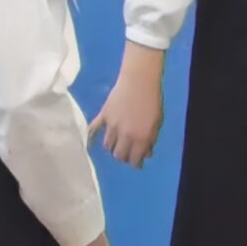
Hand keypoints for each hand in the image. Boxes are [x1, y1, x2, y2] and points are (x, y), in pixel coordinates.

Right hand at [88, 45, 165, 166]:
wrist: (139, 81)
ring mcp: (111, 126)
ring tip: (115, 146)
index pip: (134, 158)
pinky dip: (91, 138)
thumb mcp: (157, 123)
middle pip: (118, 154)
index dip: (135, 163)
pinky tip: (89, 143)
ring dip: (112, 148)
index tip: (136, 164)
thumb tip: (146, 153)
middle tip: (126, 155)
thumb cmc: (152, 101)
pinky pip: (94, 130)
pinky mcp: (103, 116)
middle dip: (122, 157)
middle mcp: (124, 135)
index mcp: (140, 137)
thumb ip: (150, 139)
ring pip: (107, 145)